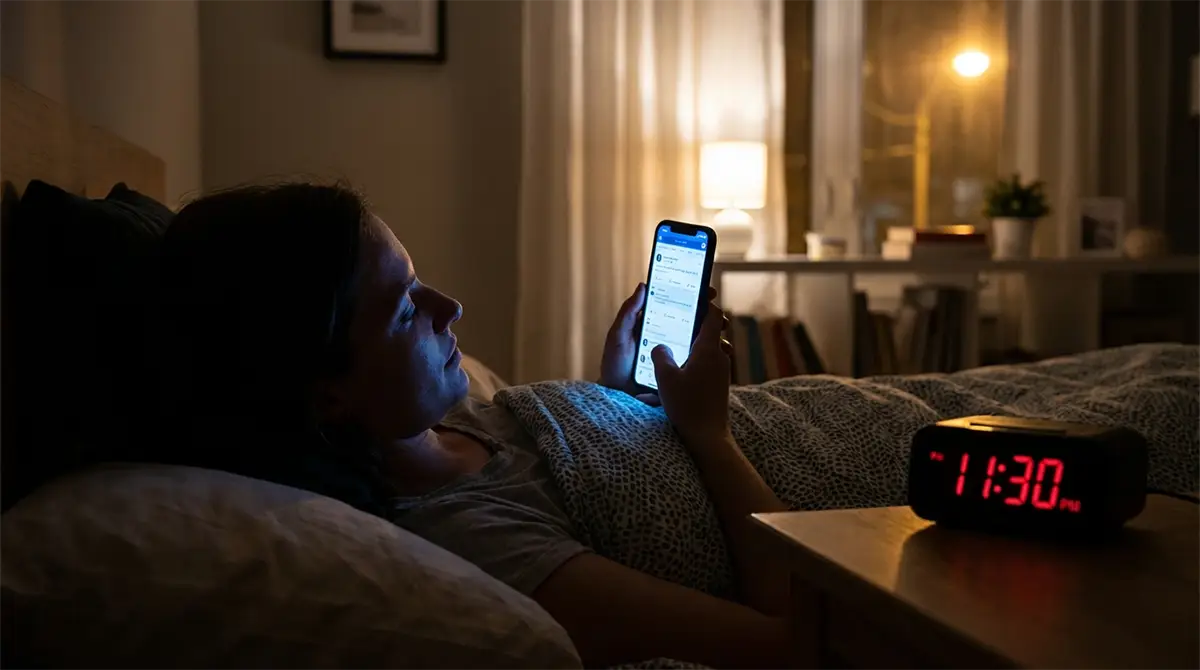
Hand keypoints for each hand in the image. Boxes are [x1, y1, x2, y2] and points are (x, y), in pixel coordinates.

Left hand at [599, 284, 718, 405]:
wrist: (618, 396)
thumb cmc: (614, 364)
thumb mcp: (618, 336)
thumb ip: (628, 313)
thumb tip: (643, 286)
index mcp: (657, 324)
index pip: (680, 306)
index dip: (697, 298)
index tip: (709, 293)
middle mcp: (670, 337)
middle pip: (696, 323)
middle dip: (713, 319)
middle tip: (721, 320)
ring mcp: (677, 355)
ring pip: (702, 343)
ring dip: (717, 339)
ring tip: (723, 342)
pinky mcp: (681, 372)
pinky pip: (700, 364)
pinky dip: (713, 360)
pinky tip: (721, 359)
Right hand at [651, 302, 732, 446]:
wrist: (708, 437)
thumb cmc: (687, 406)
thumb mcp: (665, 378)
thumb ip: (660, 355)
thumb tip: (660, 345)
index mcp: (708, 349)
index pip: (713, 316)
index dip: (705, 303)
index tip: (695, 295)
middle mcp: (719, 357)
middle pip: (711, 330)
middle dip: (696, 322)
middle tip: (679, 316)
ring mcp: (722, 371)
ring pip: (710, 347)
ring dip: (695, 342)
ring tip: (676, 343)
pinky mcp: (719, 384)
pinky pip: (709, 362)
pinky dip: (697, 358)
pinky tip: (682, 367)